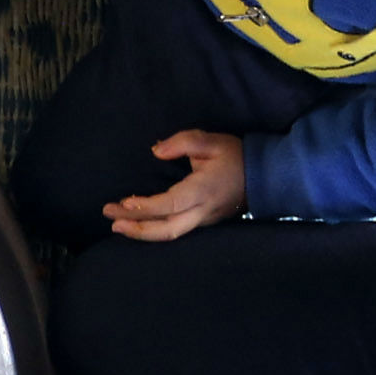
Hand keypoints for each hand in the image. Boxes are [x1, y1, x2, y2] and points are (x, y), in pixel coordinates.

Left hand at [101, 130, 244, 240]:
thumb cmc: (235, 156)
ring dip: (142, 232)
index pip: (171, 204)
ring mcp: (204, 220)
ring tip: (117, 225)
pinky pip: (176, 231)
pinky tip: (137, 225)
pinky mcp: (203, 223)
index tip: (124, 202)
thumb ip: (183, 142)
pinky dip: (154, 230)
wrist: (264, 176)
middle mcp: (203, 211)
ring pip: (171, 234)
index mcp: (203, 190)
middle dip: (137, 228)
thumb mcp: (211, 141)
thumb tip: (156, 151)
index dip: (147, 206)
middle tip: (111, 219)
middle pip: (168, 229)